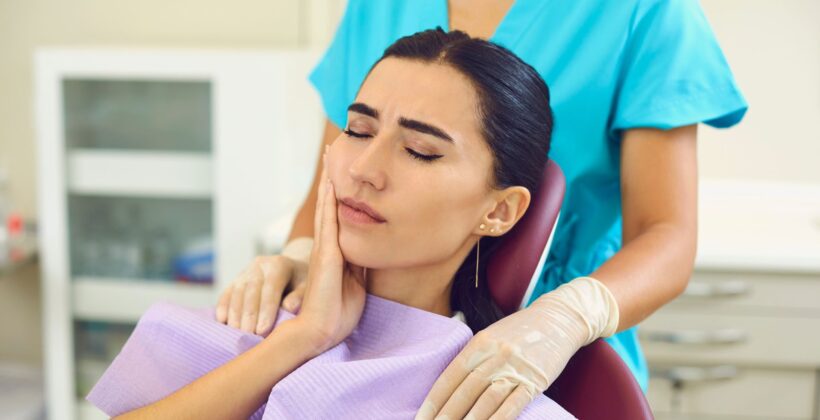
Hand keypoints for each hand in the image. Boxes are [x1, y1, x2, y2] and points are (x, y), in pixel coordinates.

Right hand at [215, 252, 309, 335]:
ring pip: (236, 293)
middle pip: (251, 292)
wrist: (292, 269)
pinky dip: (223, 307)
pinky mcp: (236, 280)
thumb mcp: (307, 287)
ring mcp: (245, 271)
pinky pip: (226, 293)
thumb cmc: (302, 283)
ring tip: (237, 334)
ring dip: (235, 315)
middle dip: (249, 316)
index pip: (271, 288)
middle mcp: (260, 265)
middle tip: (248, 336)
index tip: (262, 331)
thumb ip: (300, 296)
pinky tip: (223, 322)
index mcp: (279, 265)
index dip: (266, 310)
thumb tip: (288, 308)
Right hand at [294, 146, 367, 353]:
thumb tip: (370, 245)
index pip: (338, 213)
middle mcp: (328, 245)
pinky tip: (331, 186)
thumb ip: (359, 262)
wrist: (321, 330)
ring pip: (327, 208)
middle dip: (331, 176)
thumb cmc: (338, 311)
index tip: (340, 167)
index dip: (339, 190)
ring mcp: (325, 250)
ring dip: (328, 182)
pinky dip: (329, 204)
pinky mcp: (327, 257)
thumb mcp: (357, 280)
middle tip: (331, 149)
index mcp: (336, 251)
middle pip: (329, 204)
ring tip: (329, 157)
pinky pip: (329, 225)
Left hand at [416, 277, 618, 419]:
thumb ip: (472, 356)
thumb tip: (450, 384)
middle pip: (465, 391)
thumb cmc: (521, 329)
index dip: (434, 400)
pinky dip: (498, 419)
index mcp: (479, 343)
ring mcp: (515, 368)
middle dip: (447, 416)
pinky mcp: (535, 380)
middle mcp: (494, 355)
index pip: (450, 377)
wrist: (559, 319)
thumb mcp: (491, 334)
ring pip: (487, 400)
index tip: (421, 417)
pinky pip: (513, 404)